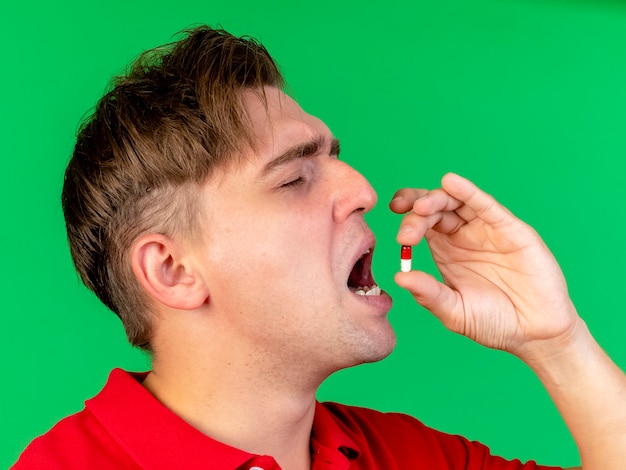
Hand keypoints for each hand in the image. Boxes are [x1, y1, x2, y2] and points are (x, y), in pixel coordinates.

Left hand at [390, 173, 578, 356]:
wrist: (535, 333)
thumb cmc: (493, 323)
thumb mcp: (454, 311)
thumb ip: (429, 295)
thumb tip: (399, 278)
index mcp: (444, 250)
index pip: (420, 224)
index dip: (408, 223)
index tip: (400, 238)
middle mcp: (462, 234)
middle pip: (433, 208)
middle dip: (415, 212)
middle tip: (407, 232)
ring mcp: (485, 229)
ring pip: (456, 202)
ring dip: (435, 198)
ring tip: (420, 206)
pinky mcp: (510, 229)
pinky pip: (486, 205)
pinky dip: (468, 192)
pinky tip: (451, 182)